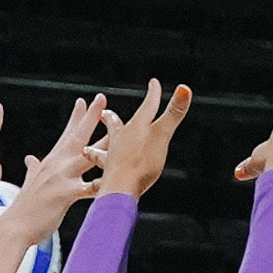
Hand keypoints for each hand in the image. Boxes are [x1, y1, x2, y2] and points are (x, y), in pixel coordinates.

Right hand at [0, 95, 107, 239]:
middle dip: (91, 117)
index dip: (76, 118)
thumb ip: (33, 170)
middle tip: (102, 98)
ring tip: (121, 134)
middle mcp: (56, 165)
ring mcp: (61, 178)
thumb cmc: (24, 210)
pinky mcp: (65, 194)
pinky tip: (115, 182)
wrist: (14, 227)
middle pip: (77, 136)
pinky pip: (89, 187)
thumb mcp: (29, 183)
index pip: (66, 135)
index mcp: (50, 162)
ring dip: (105, 144)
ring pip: (87, 156)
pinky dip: (101, 184)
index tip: (84, 102)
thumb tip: (30, 159)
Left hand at [91, 79, 192, 199]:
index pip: (147, 107)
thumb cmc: (141, 162)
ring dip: (96, 151)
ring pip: (102, 153)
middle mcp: (119, 142)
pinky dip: (96, 182)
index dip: (153, 94)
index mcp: (135, 128)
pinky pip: (100, 181)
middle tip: (103, 114)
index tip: (154, 83)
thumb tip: (184, 88)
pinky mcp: (107, 181)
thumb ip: (173, 113)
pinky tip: (92, 185)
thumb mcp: (162, 135)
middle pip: (115, 127)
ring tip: (87, 150)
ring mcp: (111, 161)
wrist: (120, 189)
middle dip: (111, 119)